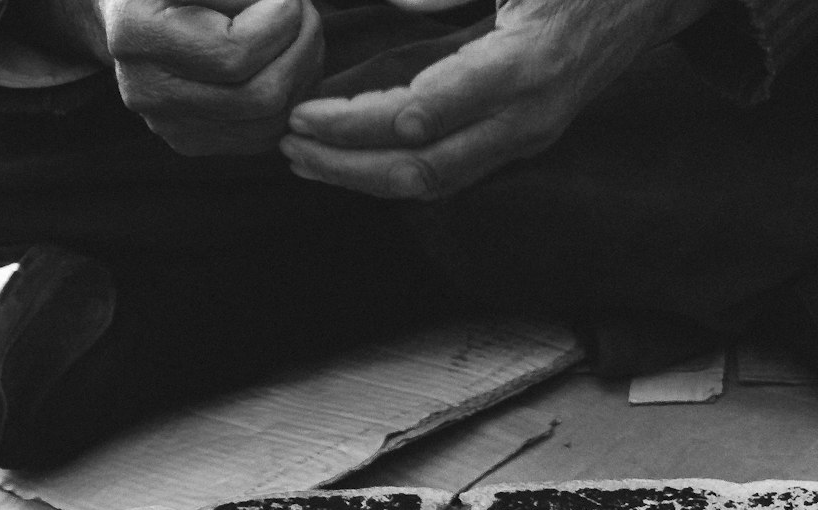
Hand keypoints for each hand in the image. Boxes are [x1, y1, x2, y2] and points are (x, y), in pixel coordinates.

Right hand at [29, 0, 324, 155]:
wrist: (134, 5)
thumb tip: (281, 8)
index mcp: (136, 32)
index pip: (234, 52)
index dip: (279, 21)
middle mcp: (146, 90)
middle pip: (259, 97)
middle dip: (301, 49)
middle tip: (305, 12)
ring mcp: (168, 124)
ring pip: (269, 122)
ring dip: (303, 73)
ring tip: (301, 30)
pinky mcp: (191, 141)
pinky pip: (263, 136)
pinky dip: (290, 98)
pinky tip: (290, 60)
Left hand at [282, 0, 711, 201]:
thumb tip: (401, 1)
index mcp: (525, 64)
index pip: (426, 114)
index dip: (360, 123)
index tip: (308, 115)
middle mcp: (525, 116)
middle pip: (420, 169)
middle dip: (347, 164)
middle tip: (291, 145)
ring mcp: (525, 137)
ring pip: (431, 183)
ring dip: (363, 177)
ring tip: (307, 158)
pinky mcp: (520, 143)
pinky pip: (448, 174)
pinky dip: (394, 172)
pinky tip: (354, 158)